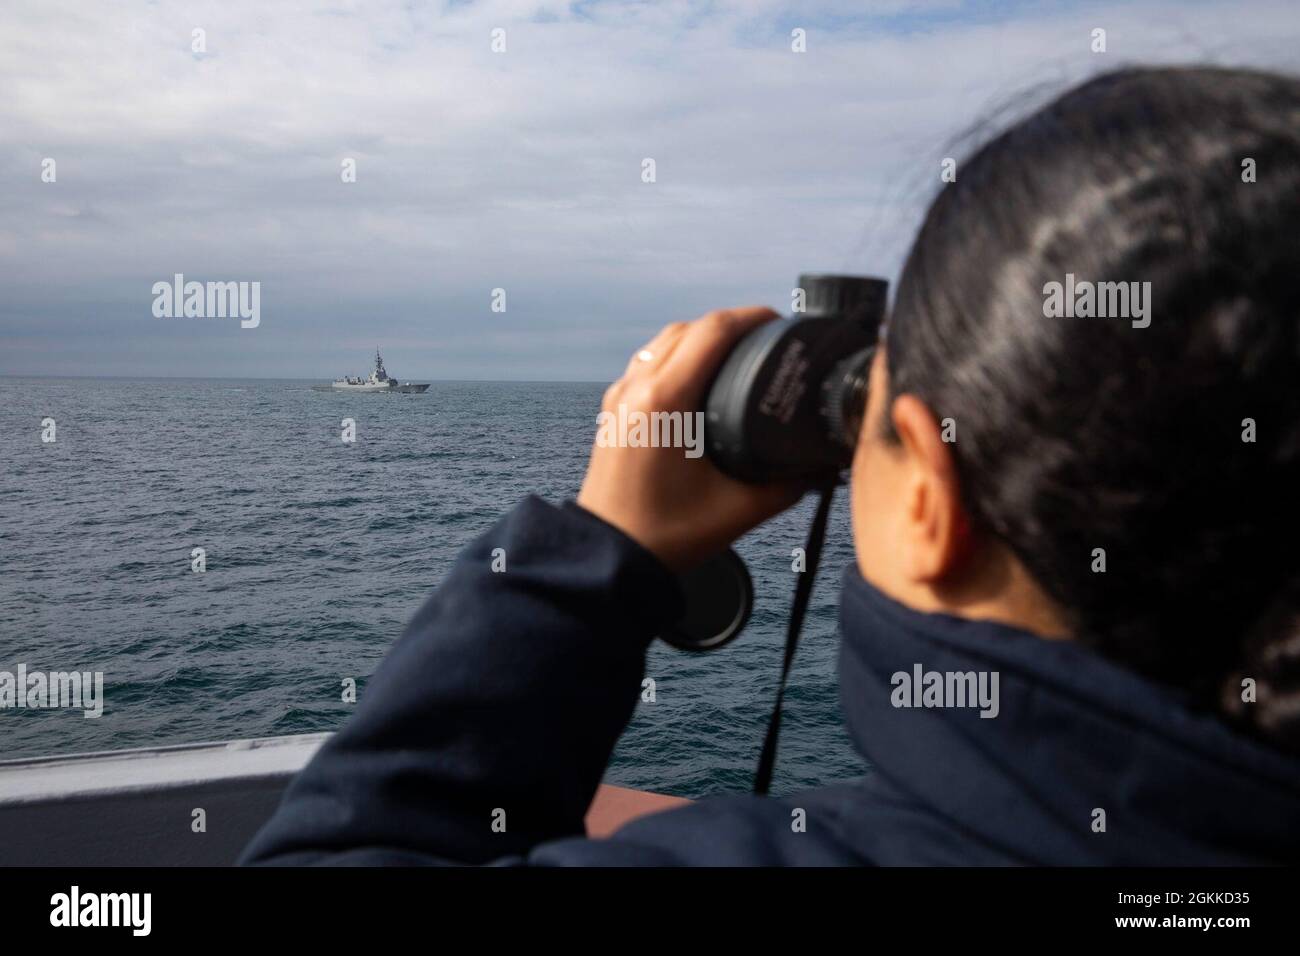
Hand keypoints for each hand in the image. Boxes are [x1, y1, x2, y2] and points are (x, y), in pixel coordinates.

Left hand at [577, 307, 805, 570]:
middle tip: (767, 336)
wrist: (610, 557)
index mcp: (665, 402)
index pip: (712, 332)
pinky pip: (647, 363)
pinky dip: (676, 356)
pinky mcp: (613, 412)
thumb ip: (789, 484)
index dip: (751, 318)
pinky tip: (700, 376)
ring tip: (738, 350)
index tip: (780, 321)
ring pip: (663, 342)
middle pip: (688, 328)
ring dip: (701, 336)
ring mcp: (620, 399)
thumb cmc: (665, 537)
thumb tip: (825, 465)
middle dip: (730, 324)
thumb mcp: (739, 510)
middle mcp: (637, 390)